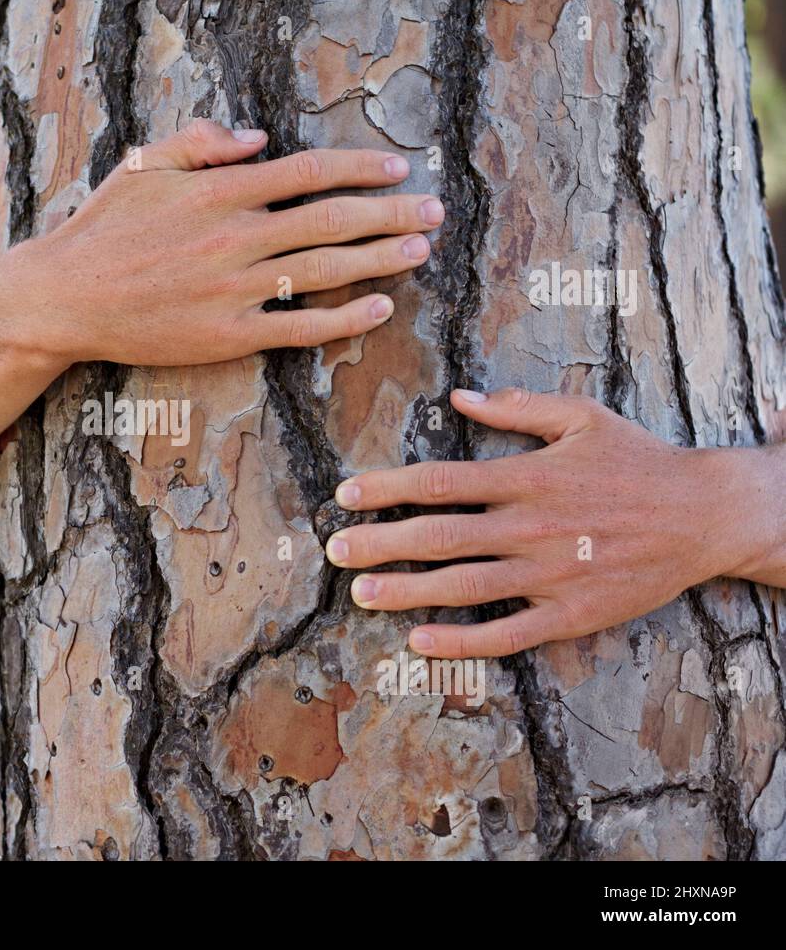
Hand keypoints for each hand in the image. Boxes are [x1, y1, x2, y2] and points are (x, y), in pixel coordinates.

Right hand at [0, 119, 442, 366]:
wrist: (64, 298)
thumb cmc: (102, 228)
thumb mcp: (143, 164)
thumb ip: (202, 142)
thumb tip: (261, 139)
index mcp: (220, 190)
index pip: (309, 172)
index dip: (362, 170)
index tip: (398, 170)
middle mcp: (237, 236)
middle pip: (333, 219)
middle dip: (393, 213)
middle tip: (435, 211)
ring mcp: (236, 289)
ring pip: (327, 269)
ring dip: (382, 258)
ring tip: (422, 250)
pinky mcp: (229, 336)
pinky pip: (300, 326)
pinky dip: (344, 317)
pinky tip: (378, 307)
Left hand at [323, 388, 773, 657]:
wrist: (705, 515)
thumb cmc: (638, 461)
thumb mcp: (583, 416)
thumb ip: (518, 408)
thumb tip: (457, 396)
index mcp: (526, 476)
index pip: (440, 481)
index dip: (387, 488)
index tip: (345, 495)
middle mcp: (529, 526)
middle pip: (438, 537)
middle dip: (379, 544)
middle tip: (334, 552)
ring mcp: (549, 574)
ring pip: (462, 586)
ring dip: (405, 591)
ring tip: (360, 594)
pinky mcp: (570, 614)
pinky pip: (506, 633)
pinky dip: (461, 641)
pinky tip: (419, 642)